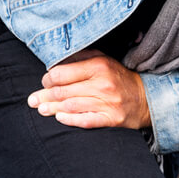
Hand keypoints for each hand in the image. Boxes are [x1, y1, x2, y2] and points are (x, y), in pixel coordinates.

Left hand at [27, 50, 150, 129]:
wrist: (145, 97)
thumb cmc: (118, 77)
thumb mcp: (103, 59)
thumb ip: (81, 57)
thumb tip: (55, 61)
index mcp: (98, 66)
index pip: (62, 73)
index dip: (48, 80)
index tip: (44, 82)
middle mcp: (102, 84)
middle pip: (63, 92)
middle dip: (44, 97)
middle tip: (32, 100)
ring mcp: (107, 103)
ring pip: (71, 107)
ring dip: (52, 109)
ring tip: (41, 110)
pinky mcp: (111, 119)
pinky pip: (85, 121)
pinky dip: (70, 120)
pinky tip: (59, 118)